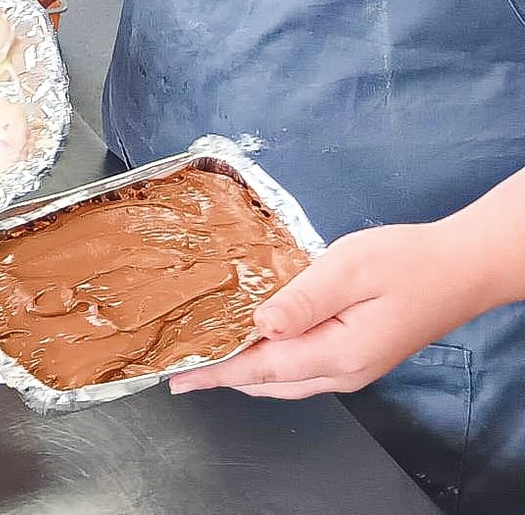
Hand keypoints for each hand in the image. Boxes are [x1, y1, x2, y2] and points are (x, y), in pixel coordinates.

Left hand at [170, 220, 487, 398]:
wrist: (464, 268)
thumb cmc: (411, 262)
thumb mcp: (349, 269)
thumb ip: (303, 299)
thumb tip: (261, 324)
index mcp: (338, 354)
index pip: (262, 370)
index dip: (216, 372)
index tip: (178, 377)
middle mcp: (344, 372)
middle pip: (269, 382)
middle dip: (224, 373)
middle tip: (181, 362)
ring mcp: (354, 368)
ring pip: (285, 378)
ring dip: (246, 368)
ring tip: (206, 352)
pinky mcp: (359, 354)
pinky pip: (303, 366)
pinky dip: (271, 360)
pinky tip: (255, 339)